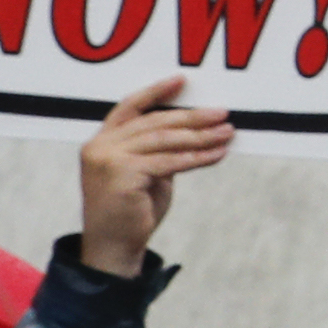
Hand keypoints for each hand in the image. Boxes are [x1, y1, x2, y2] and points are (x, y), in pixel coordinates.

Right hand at [77, 78, 231, 278]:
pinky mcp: (123, 175)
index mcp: (101, 141)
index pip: (128, 107)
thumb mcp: (144, 172)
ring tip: (228, 132)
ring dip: (201, 136)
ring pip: (165, 140)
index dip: (155, 92)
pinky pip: (169, 161)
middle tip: (222, 113)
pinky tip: (217, 154)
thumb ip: (158, 150)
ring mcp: (108, 160)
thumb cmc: (131, 210)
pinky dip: (197, 157)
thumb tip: (194, 128)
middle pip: (154, 123)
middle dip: (192, 117)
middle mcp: (100, 146)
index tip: (182, 80)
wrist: (114, 247)